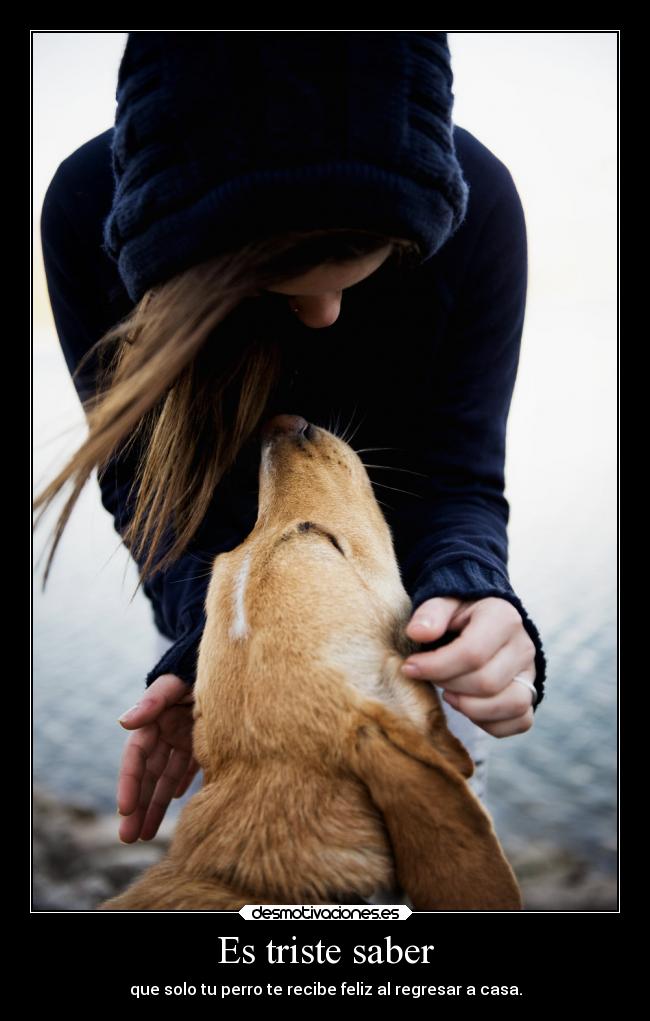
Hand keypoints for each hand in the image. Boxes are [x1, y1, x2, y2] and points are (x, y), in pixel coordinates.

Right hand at [116, 673, 199, 841]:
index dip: (129, 783)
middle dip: (137, 806)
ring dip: (156, 804)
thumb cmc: (195, 670)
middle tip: (127, 837)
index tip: (125, 810)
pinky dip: (180, 786)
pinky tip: (178, 803)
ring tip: (145, 835)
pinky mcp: (201, 742)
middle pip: (147, 775)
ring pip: (165, 778)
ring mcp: (182, 739)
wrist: (227, 662)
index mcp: (153, 720)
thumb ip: (152, 701)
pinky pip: (187, 769)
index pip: (136, 758)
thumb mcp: (174, 683)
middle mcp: (165, 733)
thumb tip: (123, 721)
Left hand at [403, 596, 536, 737]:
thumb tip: (417, 633)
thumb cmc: (458, 613)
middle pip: (488, 683)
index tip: (410, 667)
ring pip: (512, 704)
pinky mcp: (530, 693)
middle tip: (431, 677)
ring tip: (449, 694)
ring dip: (472, 708)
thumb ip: (430, 613)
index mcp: (503, 617)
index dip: (436, 667)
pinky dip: (491, 723)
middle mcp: (523, 645)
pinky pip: (520, 721)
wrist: (482, 619)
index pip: (472, 653)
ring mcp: (530, 672)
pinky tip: (468, 707)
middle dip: (450, 686)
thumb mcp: (443, 602)